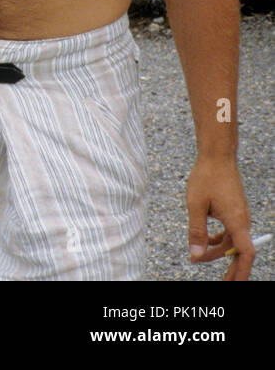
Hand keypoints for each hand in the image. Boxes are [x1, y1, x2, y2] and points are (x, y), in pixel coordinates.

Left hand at [186, 156, 253, 279]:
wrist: (217, 157)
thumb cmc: (206, 177)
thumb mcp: (195, 205)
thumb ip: (197, 231)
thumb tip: (196, 254)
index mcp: (237, 221)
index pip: (245, 253)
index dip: (242, 271)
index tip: (235, 284)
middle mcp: (242, 220)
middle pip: (239, 251)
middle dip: (231, 269)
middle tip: (222, 283)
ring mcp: (239, 216)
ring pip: (232, 241)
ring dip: (219, 251)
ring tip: (199, 259)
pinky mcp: (234, 211)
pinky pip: (230, 232)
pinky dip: (219, 239)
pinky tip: (207, 241)